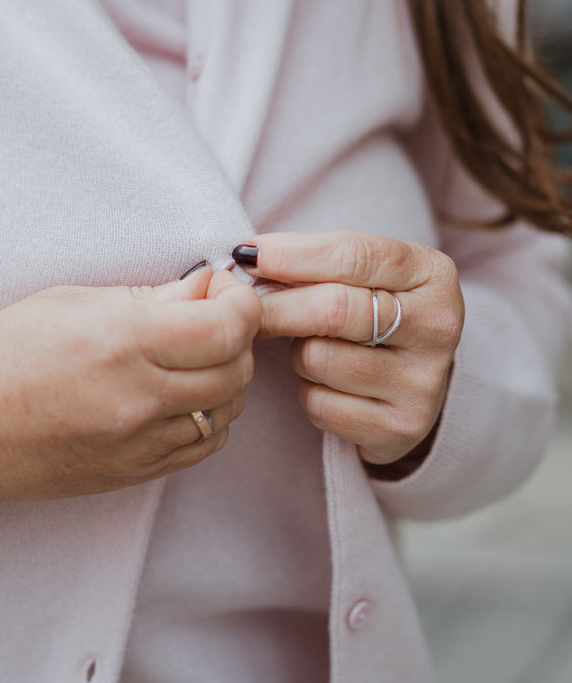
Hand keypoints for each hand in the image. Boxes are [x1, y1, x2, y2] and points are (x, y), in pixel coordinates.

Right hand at [0, 267, 261, 504]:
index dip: (240, 303)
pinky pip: (202, 446)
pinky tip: (179, 394)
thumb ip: (151, 297)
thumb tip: (209, 286)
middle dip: (235, 335)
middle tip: (208, 315)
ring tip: (191, 354)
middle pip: (236, 369)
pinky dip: (207, 416)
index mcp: (122, 342)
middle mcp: (139, 398)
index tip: (224, 290)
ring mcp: (139, 445)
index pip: (227, 327)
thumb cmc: (0, 352)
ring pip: (227, 411)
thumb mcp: (72, 302)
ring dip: (225, 378)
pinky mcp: (134, 475)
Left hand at [236, 231, 463, 467]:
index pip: (353, 255)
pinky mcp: (401, 428)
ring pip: (319, 358)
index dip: (292, 254)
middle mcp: (438, 327)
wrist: (413, 377)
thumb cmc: (374, 308)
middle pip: (333, 309)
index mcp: (432, 274)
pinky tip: (327, 383)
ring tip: (314, 346)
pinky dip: (309, 392)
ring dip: (298, 352)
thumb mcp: (363, 272)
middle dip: (277, 305)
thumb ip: (314, 259)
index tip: (246, 255)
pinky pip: (321, 405)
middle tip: (244, 305)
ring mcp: (423, 383)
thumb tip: (249, 258)